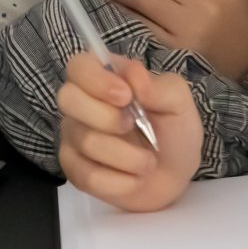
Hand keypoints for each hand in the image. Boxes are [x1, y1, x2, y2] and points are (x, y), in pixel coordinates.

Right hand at [57, 52, 200, 212]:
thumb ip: (160, 87)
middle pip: (68, 99)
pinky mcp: (74, 170)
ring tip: (148, 161)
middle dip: (106, 117)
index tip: (126, 96)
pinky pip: (88, 176)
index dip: (96, 80)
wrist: (174, 177)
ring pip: (85, 142)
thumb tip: (133, 74)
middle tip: (133, 126)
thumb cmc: (174, 131)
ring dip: (127, 156)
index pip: (79, 66)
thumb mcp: (179, 105)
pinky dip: (121, 181)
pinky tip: (133, 178)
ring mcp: (73, 137)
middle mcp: (81, 104)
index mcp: (104, 78)